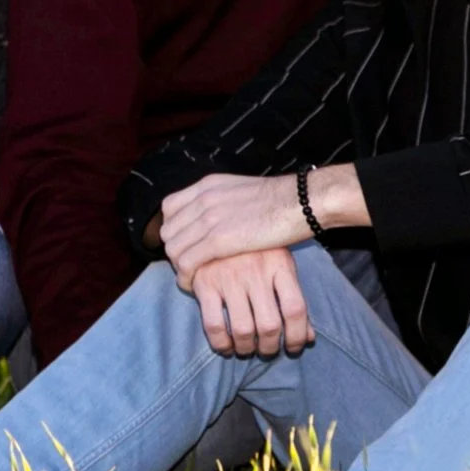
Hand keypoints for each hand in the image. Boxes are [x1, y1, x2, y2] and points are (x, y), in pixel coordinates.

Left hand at [158, 172, 308, 284]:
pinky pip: (186, 262)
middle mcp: (202, 199)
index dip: (174, 229)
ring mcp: (209, 219)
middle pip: (168, 230)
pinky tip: (194, 285)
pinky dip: (185, 276)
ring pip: (174, 248)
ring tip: (191, 278)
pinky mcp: (218, 240)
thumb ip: (224, 202)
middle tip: (188, 265)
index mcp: (207, 186)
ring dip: (178, 267)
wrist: (300, 202)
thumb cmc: (282, 201)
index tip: (185, 244)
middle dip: (175, 250)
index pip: (169, 208)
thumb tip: (219, 216)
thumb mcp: (242, 192)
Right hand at [188, 248, 311, 356]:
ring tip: (247, 349)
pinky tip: (226, 345)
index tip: (294, 348)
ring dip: (247, 348)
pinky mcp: (204, 283)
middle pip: (270, 325)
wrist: (215, 222)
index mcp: (280, 263)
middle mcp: (255, 269)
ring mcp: (228, 276)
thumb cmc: (254, 249)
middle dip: (270, 347)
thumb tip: (309, 338)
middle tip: (267, 350)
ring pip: (243, 329)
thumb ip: (293, 300)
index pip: (295, 309)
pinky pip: (214, 325)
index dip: (297, 336)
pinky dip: (221, 343)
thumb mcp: (280, 264)